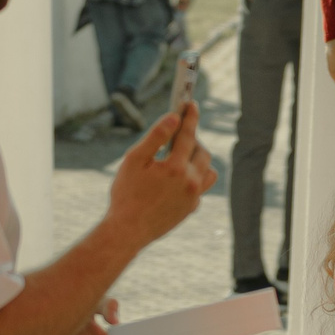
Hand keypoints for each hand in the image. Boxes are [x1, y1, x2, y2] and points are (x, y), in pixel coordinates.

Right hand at [106, 103, 215, 242]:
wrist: (128, 230)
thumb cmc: (126, 193)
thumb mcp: (134, 160)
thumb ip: (155, 137)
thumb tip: (173, 118)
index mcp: (175, 167)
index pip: (189, 135)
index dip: (190, 117)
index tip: (191, 104)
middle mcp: (191, 182)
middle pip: (202, 152)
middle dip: (193, 139)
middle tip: (179, 134)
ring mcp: (194, 197)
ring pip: (207, 170)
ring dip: (198, 159)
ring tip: (180, 156)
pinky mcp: (191, 208)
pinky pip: (200, 187)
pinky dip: (193, 177)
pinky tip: (176, 178)